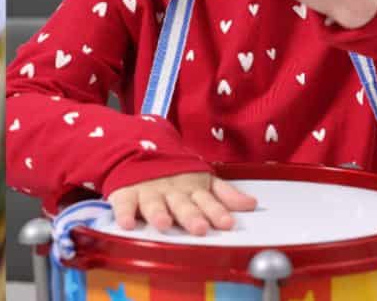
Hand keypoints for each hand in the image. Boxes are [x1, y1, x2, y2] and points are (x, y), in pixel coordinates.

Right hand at [108, 172, 256, 234]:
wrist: (135, 148)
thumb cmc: (172, 171)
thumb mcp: (201, 179)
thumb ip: (225, 194)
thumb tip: (252, 205)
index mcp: (191, 188)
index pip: (207, 201)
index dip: (216, 211)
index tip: (226, 223)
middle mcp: (171, 191)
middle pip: (182, 205)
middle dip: (191, 216)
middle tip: (200, 228)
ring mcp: (148, 192)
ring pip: (154, 204)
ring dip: (158, 214)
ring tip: (164, 224)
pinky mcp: (126, 193)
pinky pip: (124, 204)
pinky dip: (124, 213)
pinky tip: (128, 223)